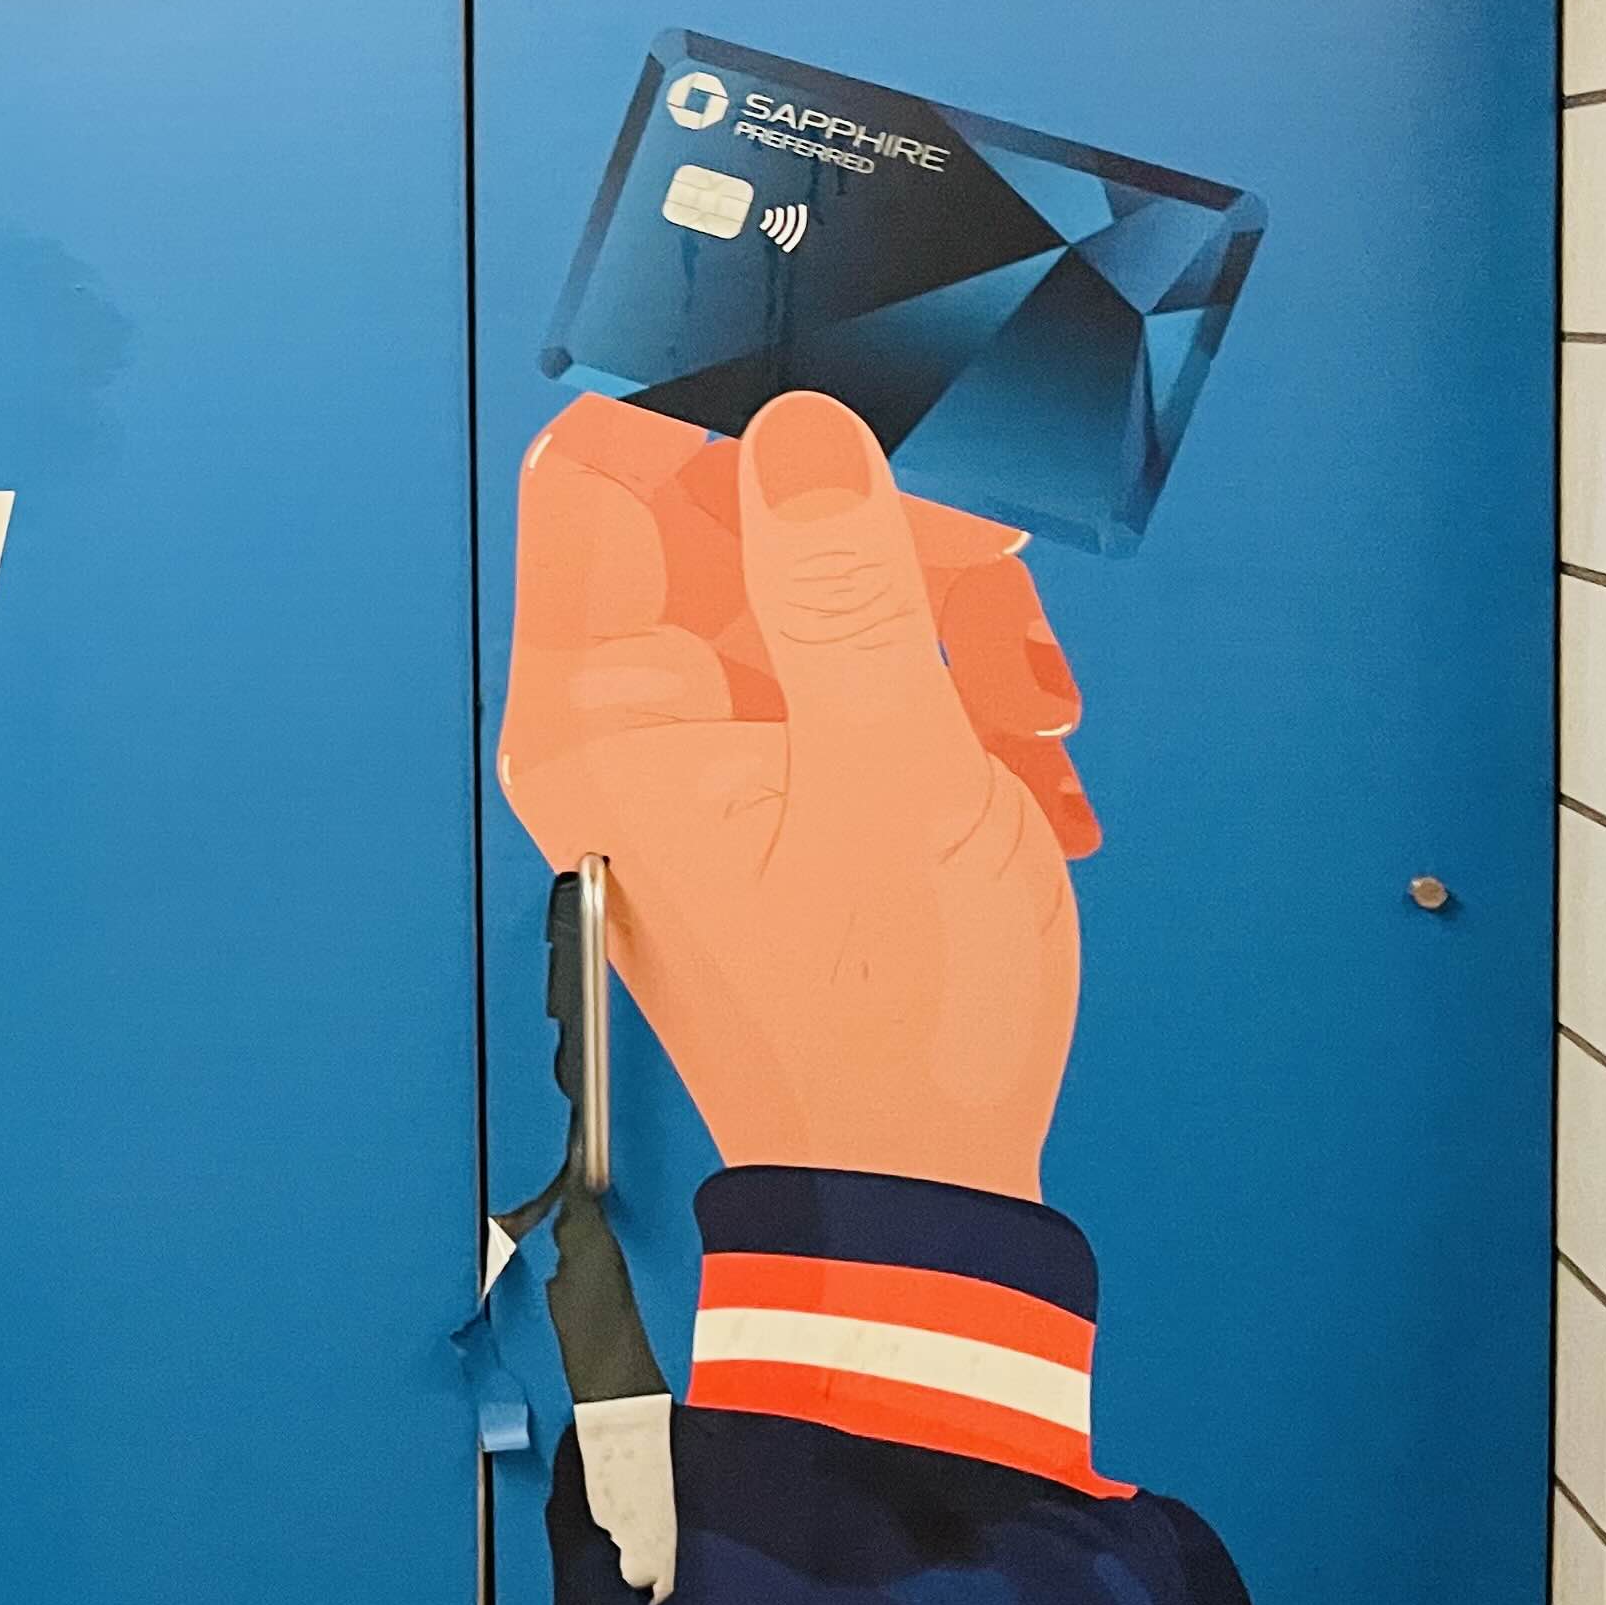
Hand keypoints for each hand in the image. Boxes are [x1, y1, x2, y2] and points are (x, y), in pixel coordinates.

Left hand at [500, 391, 1090, 1201]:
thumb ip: (840, 592)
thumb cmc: (890, 1016)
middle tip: (984, 623)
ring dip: (927, 626)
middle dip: (873, 551)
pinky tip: (993, 756)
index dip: (719, 429)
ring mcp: (691, 748)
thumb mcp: (889, 773)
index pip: (596, 480)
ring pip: (804, 590)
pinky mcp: (760, 778)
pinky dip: (925, 690)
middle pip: (723, 526)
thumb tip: (793, 433)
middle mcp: (619, 719)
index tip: (853, 435)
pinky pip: (833, 670)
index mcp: (599, 712)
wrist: (920, 1175)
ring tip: (1008, 724)